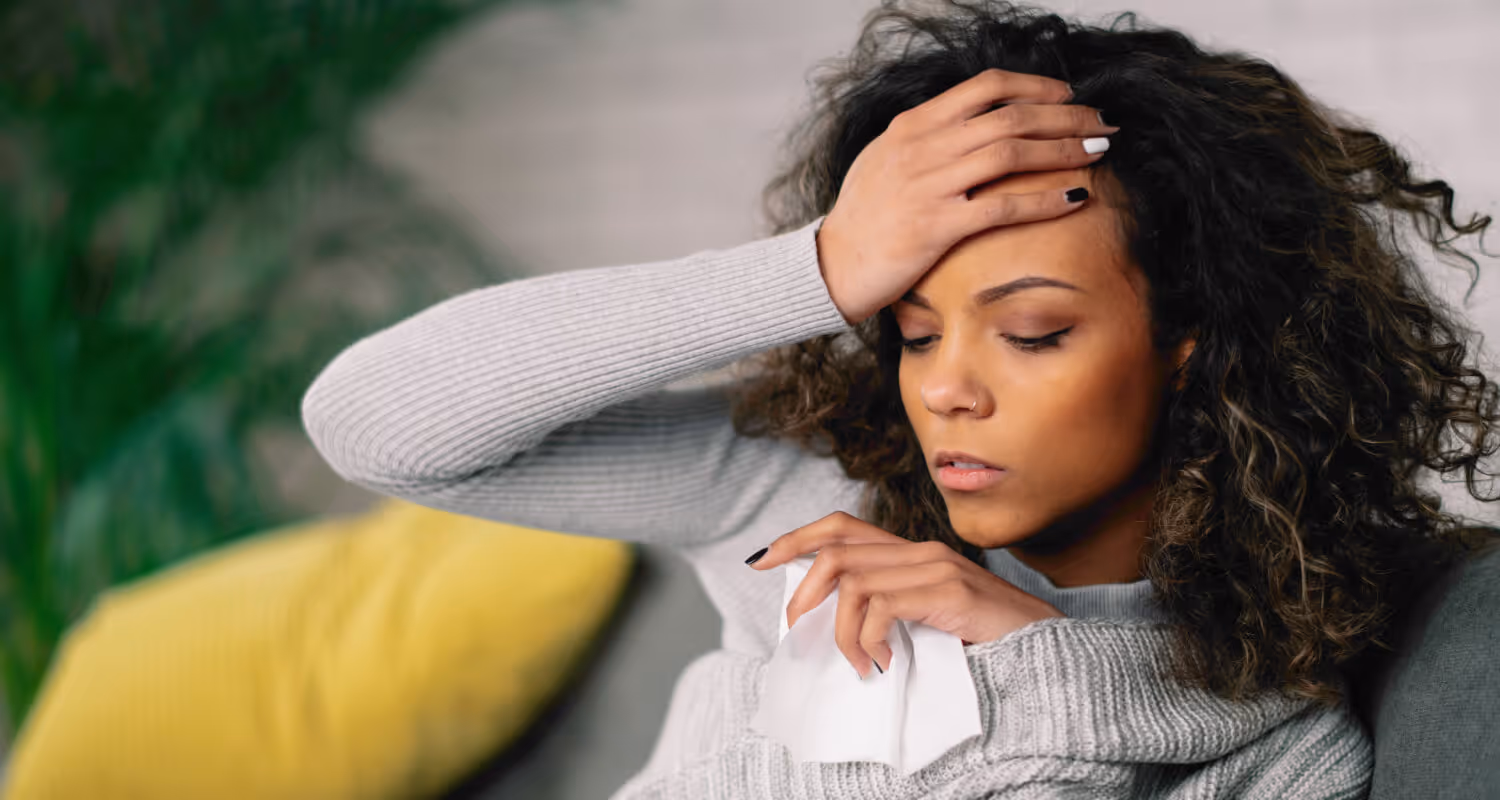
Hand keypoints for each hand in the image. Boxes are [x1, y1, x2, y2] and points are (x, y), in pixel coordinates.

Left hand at [745, 511, 1064, 678]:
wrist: (1046, 647)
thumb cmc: (987, 639)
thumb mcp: (929, 618)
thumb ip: (891, 609)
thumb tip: (835, 624)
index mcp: (913, 552)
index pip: (843, 526)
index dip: (797, 537)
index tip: (762, 559)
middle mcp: (920, 549)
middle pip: (836, 547)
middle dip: (801, 585)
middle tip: (794, 626)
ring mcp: (934, 566)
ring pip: (851, 580)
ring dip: (840, 629)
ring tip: (857, 662)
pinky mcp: (946, 590)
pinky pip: (880, 606)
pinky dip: (869, 639)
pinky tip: (883, 662)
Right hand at [816, 67, 1118, 325]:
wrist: (830, 266)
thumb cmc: (862, 218)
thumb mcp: (886, 160)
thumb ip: (927, 139)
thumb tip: (973, 125)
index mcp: (912, 126)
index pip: (985, 88)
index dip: (1035, 86)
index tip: (1067, 94)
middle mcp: (921, 148)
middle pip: (1010, 116)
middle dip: (1066, 115)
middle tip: (1103, 122)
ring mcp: (928, 186)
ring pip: (1012, 153)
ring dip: (1064, 149)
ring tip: (1099, 151)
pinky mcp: (936, 227)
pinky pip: (1003, 206)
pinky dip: (1046, 199)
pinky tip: (1076, 198)